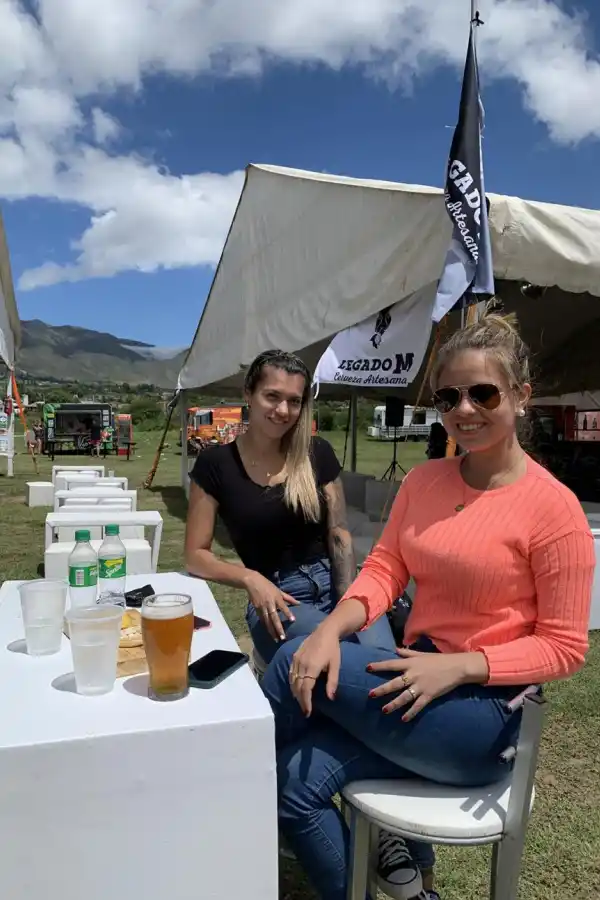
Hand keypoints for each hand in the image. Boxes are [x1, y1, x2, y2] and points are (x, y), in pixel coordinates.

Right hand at [245, 572, 300, 641]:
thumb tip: (299, 603)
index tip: (293, 620)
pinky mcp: (256, 609)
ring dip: (271, 631)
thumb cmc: (268, 586)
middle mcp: (270, 603)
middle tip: (283, 638)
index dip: (288, 613)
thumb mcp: (279, 590)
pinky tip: (268, 632)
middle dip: (278, 628)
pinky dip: (265, 626)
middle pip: (274, 618)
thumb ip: (289, 598)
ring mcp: (262, 607)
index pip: (283, 607)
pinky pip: (262, 619)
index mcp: (276, 598)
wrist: (253, 582)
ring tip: (276, 639)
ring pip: (267, 621)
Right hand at [289, 628, 340, 716]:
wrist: (325, 631)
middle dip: (300, 700)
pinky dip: (292, 683)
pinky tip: (296, 688)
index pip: (306, 689)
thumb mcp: (335, 665)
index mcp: (312, 667)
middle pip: (297, 687)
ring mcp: (296, 660)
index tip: (308, 712)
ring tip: (301, 702)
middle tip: (305, 711)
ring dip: (296, 693)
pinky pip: (290, 673)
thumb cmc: (333, 648)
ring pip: (292, 681)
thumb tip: (331, 698)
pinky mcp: (294, 656)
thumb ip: (332, 682)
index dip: (306, 702)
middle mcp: (301, 664)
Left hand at [368, 649, 487, 721]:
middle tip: (370, 695)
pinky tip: (403, 719)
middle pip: (395, 683)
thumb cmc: (439, 660)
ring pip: (404, 697)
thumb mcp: (422, 654)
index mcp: (411, 663)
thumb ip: (407, 653)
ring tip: (384, 710)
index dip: (379, 666)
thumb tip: (395, 649)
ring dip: (394, 704)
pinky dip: (411, 713)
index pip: (391, 664)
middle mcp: (413, 675)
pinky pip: (418, 706)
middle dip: (382, 690)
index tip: (367, 668)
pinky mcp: (429, 695)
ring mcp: (421, 686)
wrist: (457, 667)